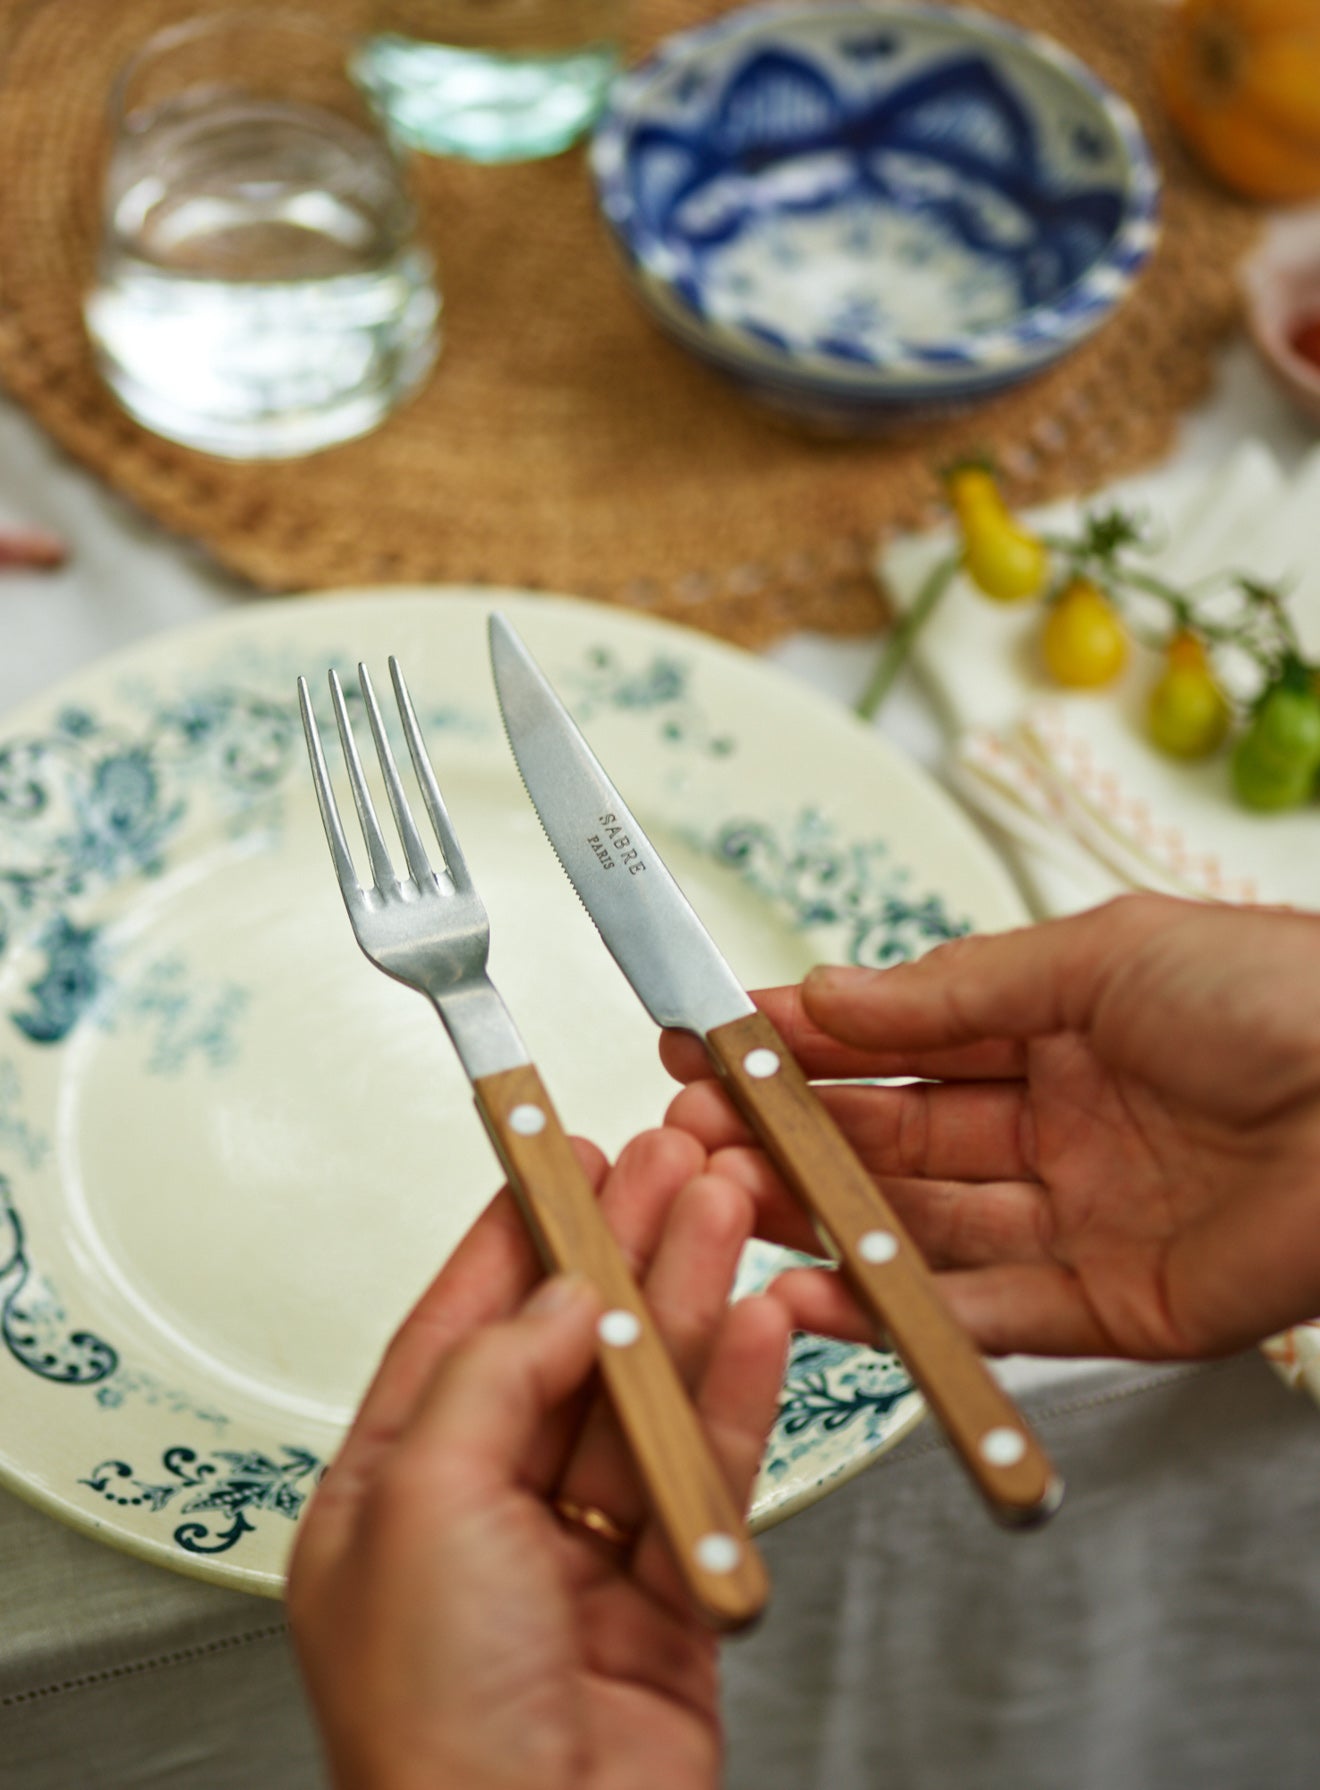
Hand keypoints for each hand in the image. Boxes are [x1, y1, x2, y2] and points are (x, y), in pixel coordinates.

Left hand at [287, 1127, 789, 1789]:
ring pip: (643, 1394)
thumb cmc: (436, 1730)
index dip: (515, 1235)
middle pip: (564, 1346)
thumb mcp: (422, 1506)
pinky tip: (756, 1319)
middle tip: (669, 1160)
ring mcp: (579, 1559)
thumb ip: (490, 1377)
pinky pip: (704, 1470)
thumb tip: (552, 1297)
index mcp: (389, 1495)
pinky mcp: (668, 1598)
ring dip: (687, 1296)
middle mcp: (484, 1519)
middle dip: (620, 1245)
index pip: (457, 1329)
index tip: (561, 1161)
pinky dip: (735, 1392)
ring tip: (725, 1204)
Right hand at [661, 894, 1319, 1361]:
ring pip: (921, 1226)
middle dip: (786, 1130)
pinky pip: (986, 1312)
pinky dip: (895, 1306)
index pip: (901, 1041)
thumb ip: (956, 988)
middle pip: (895, 1138)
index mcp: (1059, 1030)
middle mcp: (1059, 1126)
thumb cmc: (1280, 997)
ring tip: (719, 1197)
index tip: (710, 1035)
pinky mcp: (1114, 1309)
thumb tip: (829, 994)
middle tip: (690, 1123)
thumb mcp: (1100, 954)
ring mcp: (1082, 1219)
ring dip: (817, 1213)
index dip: (802, 1040)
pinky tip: (810, 1287)